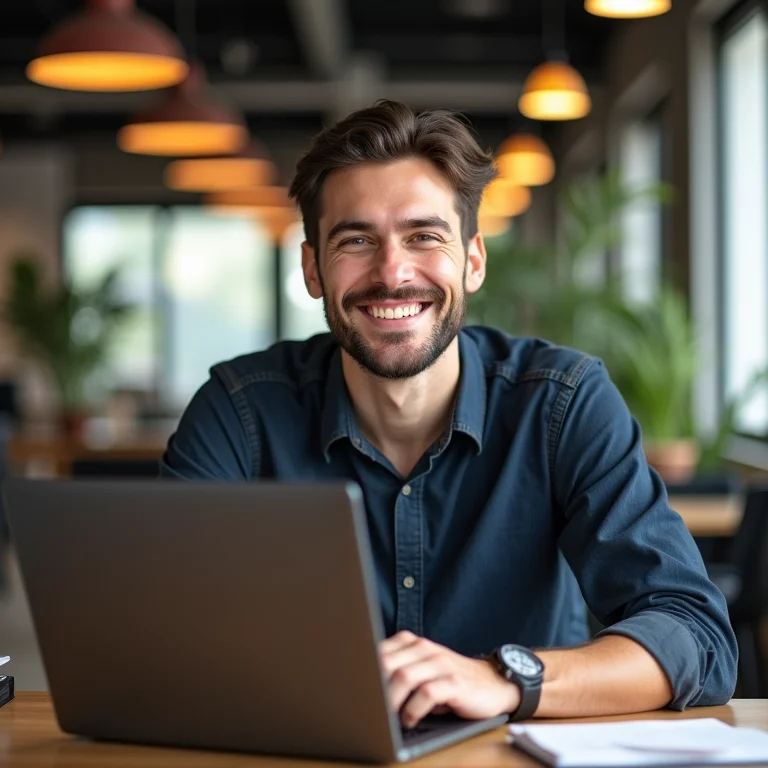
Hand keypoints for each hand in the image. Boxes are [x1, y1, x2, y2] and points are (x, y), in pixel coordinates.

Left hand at [379, 631, 520, 726]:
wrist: (493, 684)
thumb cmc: (451, 681)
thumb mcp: (423, 671)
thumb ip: (399, 671)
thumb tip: (366, 688)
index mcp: (414, 643)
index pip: (380, 651)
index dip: (365, 671)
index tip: (355, 689)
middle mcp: (426, 649)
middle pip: (388, 663)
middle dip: (374, 688)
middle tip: (369, 707)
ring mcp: (441, 664)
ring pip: (405, 677)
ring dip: (391, 701)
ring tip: (387, 717)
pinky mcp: (455, 683)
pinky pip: (428, 693)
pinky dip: (414, 709)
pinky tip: (410, 719)